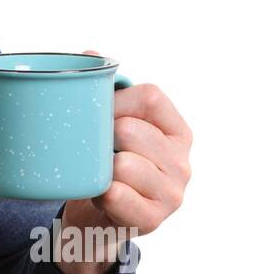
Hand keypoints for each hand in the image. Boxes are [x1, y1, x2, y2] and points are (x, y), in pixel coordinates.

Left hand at [55, 49, 193, 273]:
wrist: (96, 221)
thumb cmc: (104, 165)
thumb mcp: (109, 127)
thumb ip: (103, 89)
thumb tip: (89, 52)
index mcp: (177, 131)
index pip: (150, 97)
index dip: (114, 100)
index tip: (94, 112)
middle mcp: (183, 161)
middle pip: (131, 129)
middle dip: (101, 136)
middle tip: (91, 149)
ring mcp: (173, 193)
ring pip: (122, 164)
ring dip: (98, 168)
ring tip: (98, 174)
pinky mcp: (154, 220)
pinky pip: (117, 194)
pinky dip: (100, 192)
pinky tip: (100, 194)